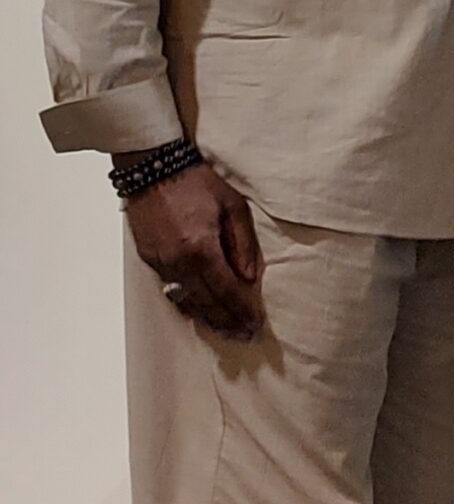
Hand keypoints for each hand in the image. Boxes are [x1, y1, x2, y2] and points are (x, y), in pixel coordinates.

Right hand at [126, 162, 263, 340]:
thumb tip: (248, 277)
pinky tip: (198, 311)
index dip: (242, 310)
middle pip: (206, 302)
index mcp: (201, 249)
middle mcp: (178, 262)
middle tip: (243, 336)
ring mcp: (160, 262)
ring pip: (186, 299)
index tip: (255, 325)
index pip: (227, 290)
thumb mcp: (233, 206)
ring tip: (225, 331)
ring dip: (207, 317)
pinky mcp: (149, 258)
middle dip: (227, 321)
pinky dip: (187, 303)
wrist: (152, 167)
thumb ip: (243, 244)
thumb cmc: (196, 182)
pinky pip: (171, 289)